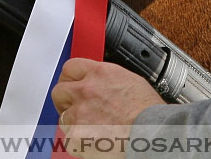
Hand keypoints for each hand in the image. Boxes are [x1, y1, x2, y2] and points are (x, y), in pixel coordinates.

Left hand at [51, 58, 165, 157]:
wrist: (151, 133)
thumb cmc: (148, 112)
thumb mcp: (130, 81)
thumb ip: (107, 80)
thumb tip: (100, 84)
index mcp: (99, 73)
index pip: (70, 67)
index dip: (70, 78)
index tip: (72, 84)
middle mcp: (86, 90)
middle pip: (59, 90)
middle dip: (65, 99)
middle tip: (75, 107)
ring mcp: (79, 113)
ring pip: (63, 116)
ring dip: (74, 122)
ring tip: (92, 128)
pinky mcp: (76, 136)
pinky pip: (69, 138)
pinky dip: (79, 142)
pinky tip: (94, 140)